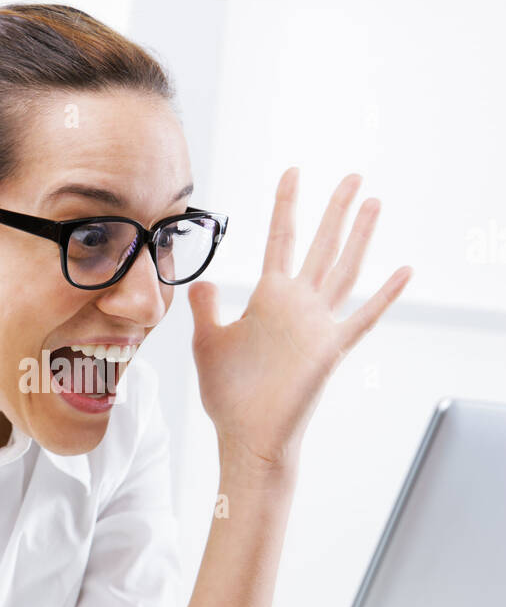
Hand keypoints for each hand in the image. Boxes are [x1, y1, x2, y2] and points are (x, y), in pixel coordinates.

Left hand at [188, 168, 411, 472]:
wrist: (245, 434)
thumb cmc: (227, 393)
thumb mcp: (207, 342)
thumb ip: (207, 308)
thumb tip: (201, 280)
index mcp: (268, 298)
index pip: (281, 239)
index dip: (287, 205)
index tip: (294, 171)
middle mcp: (297, 305)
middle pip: (321, 245)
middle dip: (336, 209)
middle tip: (354, 175)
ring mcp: (316, 324)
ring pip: (344, 269)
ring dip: (360, 236)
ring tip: (375, 202)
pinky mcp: (329, 349)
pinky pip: (362, 318)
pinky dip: (384, 296)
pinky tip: (404, 271)